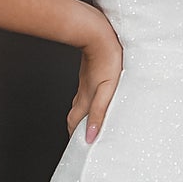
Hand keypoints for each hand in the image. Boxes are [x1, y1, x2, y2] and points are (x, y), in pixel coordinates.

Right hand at [67, 14, 122, 142]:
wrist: (97, 33)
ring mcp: (85, 83)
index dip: (76, 136)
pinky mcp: (90, 74)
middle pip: (75, 116)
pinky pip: (86, 92)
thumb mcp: (107, 91)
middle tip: (84, 138)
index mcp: (86, 100)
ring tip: (90, 123)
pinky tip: (95, 97)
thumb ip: (99, 113)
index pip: (76, 124)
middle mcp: (83, 93)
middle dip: (77, 129)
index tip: (79, 148)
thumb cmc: (107, 59)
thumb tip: (91, 136)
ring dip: (82, 115)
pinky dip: (88, 102)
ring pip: (80, 104)